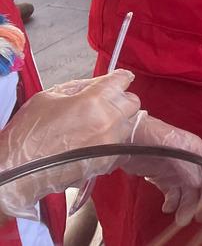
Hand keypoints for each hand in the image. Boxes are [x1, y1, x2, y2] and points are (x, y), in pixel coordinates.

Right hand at [0, 71, 139, 219]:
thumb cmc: (28, 134)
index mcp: (95, 100)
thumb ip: (78, 87)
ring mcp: (110, 143)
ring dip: (118, 121)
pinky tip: (92, 143)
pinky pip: (120, 145)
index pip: (123, 79)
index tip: (117, 80)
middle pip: (133, 102)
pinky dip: (111, 142)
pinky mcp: (107, 162)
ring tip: (95, 126)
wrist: (18, 172)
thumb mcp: (48, 97)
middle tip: (104, 104)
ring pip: (129, 124)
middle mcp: (108, 120)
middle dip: (120, 100)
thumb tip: (97, 84)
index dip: (118, 79)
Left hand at [122, 112, 201, 226]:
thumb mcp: (171, 145)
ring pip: (189, 192)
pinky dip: (172, 203)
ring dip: (188, 206)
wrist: (124, 137)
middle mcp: (190, 161)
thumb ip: (186, 164)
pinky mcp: (163, 179)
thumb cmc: (150, 135)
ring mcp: (177, 171)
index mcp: (196, 149)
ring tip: (182, 218)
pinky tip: (167, 208)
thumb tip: (198, 184)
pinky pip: (173, 194)